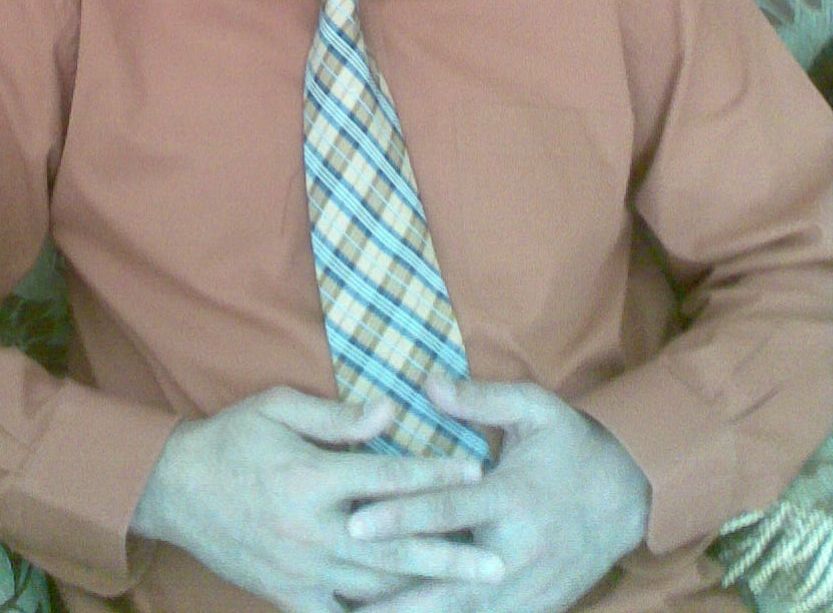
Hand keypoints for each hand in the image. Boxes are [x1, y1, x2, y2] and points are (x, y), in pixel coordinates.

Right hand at [131, 386, 502, 612]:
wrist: (174, 490)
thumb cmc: (231, 439)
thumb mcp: (278, 408)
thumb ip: (339, 417)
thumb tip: (392, 411)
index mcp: (310, 477)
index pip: (387, 478)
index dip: (434, 473)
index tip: (477, 471)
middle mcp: (311, 530)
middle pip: (394, 546)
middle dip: (450, 554)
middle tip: (498, 561)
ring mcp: (301, 570)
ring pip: (375, 587)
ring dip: (425, 589)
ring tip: (471, 593)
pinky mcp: (288, 596)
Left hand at [344, 378, 651, 611]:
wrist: (629, 497)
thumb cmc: (572, 446)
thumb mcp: (534, 408)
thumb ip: (480, 398)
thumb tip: (427, 382)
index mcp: (513, 497)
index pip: (447, 511)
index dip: (400, 518)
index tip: (355, 524)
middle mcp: (516, 551)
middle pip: (448, 582)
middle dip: (394, 594)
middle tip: (344, 596)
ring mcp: (527, 589)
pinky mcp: (534, 609)